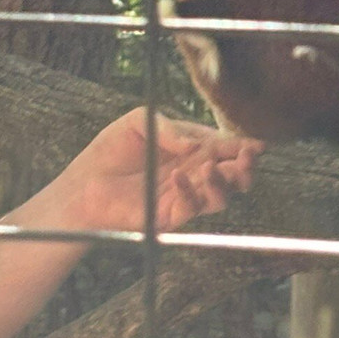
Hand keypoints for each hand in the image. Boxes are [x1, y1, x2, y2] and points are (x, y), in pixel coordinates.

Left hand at [62, 107, 263, 231]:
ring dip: (223, 181)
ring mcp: (186, 196)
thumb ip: (169, 128)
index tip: (256, 144)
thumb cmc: (110, 151)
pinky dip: (189, 192)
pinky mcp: (171, 216)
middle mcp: (196, 173)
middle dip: (245, 166)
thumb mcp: (139, 121)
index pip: (227, 148)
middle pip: (234, 175)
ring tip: (212, 167)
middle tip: (248, 157)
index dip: (243, 146)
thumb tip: (197, 145)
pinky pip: (191, 208)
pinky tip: (177, 176)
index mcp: (194, 149)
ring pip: (221, 196)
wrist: (82, 186)